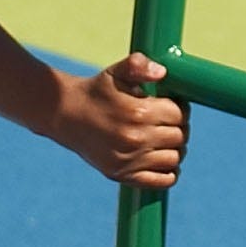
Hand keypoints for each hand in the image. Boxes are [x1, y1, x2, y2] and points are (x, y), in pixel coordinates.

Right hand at [53, 53, 188, 188]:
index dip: (180, 109)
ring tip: (164, 140)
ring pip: (174, 159)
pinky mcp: (121, 175)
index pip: (180, 114)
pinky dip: (169, 174)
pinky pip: (161, 181)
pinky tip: (163, 162)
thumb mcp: (115, 72)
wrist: (65, 115)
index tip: (170, 107)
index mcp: (138, 112)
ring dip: (175, 149)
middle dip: (178, 128)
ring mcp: (129, 159)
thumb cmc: (96, 91)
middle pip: (179, 136)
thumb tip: (162, 72)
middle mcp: (135, 138)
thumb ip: (139, 65)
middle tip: (167, 123)